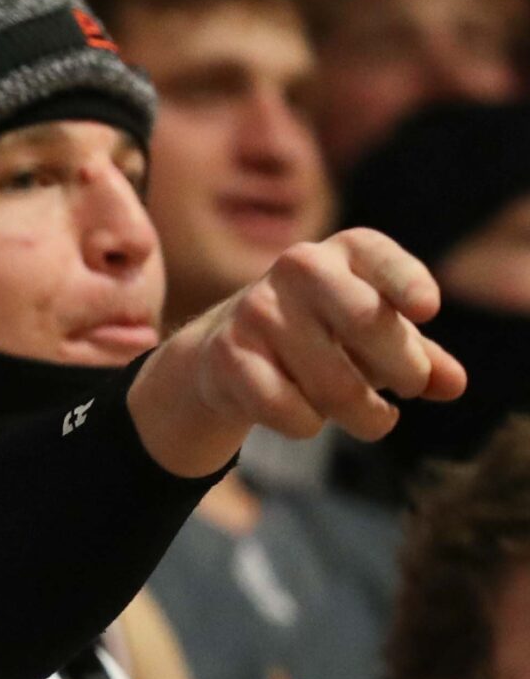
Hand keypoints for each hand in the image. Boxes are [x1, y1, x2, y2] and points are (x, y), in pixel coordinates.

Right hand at [130, 228, 467, 476]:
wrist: (227, 350)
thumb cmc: (323, 336)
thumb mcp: (376, 338)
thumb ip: (420, 357)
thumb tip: (452, 384)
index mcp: (344, 252)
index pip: (381, 259)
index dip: (407, 283)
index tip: (427, 310)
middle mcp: (299, 268)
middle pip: (367, 321)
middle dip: (404, 368)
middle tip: (410, 388)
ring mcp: (258, 309)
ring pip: (333, 384)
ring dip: (365, 415)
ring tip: (370, 417)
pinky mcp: (227, 353)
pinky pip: (288, 409)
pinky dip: (308, 426)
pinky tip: (309, 418)